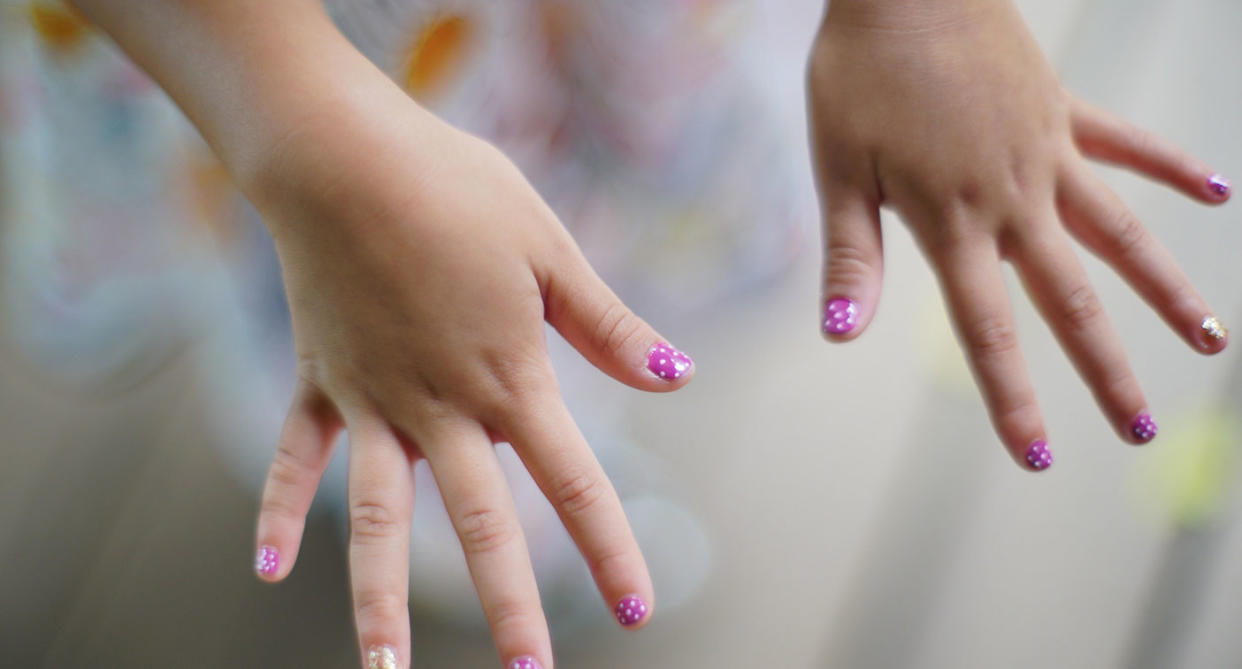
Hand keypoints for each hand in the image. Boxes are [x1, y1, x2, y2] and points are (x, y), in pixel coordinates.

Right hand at [249, 90, 692, 668]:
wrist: (342, 154)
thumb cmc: (456, 188)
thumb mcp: (549, 250)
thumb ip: (607, 325)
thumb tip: (678, 375)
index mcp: (509, 379)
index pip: (573, 484)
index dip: (608, 551)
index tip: (633, 612)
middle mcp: (440, 409)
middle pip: (481, 527)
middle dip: (509, 607)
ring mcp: (372, 402)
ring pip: (376, 519)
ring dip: (379, 596)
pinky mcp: (320, 380)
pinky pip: (297, 457)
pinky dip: (280, 508)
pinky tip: (266, 567)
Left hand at [808, 0, 1228, 469]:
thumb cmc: (860, 72)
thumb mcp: (838, 168)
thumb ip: (850, 255)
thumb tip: (840, 334)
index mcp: (952, 222)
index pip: (988, 330)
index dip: (1012, 397)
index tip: (1037, 456)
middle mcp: (1013, 198)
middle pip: (1071, 299)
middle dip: (1104, 370)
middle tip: (1140, 429)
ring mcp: (1048, 153)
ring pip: (1120, 234)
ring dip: (1166, 290)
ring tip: (1212, 341)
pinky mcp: (1063, 110)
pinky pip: (1126, 146)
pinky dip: (1170, 168)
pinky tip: (1216, 193)